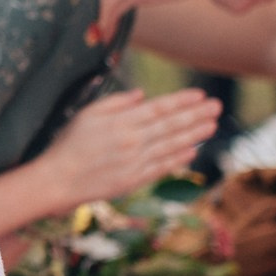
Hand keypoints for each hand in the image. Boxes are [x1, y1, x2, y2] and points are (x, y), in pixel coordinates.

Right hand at [38, 89, 219, 211]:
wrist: (58, 180)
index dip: (182, 101)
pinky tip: (192, 151)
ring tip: (212, 126)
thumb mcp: (87, 113)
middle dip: (196, 115)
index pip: (159, 108)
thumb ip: (116, 103)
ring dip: (194, 135)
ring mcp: (135, 162)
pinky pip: (162, 167)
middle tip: (216, 107)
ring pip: (171, 146)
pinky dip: (178, 158)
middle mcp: (133, 141)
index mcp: (122, 122)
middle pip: (171, 125)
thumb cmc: (69, 144)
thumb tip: (142, 95)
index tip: (200, 95)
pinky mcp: (134, 180)